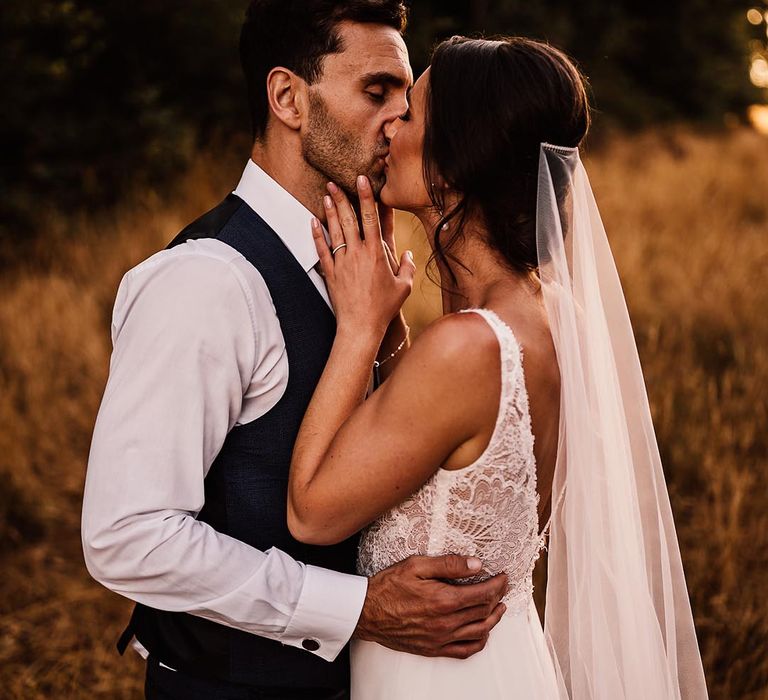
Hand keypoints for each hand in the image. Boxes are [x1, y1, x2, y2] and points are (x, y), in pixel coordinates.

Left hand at [312, 176, 414, 337]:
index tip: (362, 180)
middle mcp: (357, 254)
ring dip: (329, 211)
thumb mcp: (403, 287)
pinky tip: (313, 221)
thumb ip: (408, 267)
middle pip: (348, 220)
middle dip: (342, 198)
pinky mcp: (331, 273)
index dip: (366, 197)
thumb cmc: (384, 308)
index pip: (371, 219)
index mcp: (376, 254)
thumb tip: (410, 254)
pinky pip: (322, 250)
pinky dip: (317, 235)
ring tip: (326, 194)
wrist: (361, 327)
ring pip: (334, 231)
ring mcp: (342, 263)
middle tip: (335, 180)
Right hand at [354, 554, 507, 659]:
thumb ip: (449, 564)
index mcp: (443, 600)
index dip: (497, 585)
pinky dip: (479, 642)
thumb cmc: (389, 585)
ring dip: (493, 620)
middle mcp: (445, 622)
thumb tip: (476, 564)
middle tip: (502, 587)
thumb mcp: (417, 565)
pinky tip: (482, 632)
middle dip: (497, 597)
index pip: (482, 593)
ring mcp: (440, 639)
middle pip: (483, 612)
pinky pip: (464, 651)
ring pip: (479, 632)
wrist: (366, 612)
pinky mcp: (433, 649)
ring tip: (499, 608)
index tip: (503, 576)